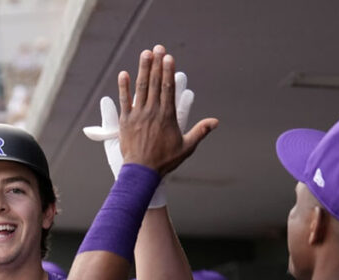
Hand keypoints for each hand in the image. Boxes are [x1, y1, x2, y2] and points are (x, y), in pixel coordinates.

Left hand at [116, 45, 216, 176]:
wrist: (142, 172)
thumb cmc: (165, 161)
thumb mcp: (187, 147)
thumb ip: (200, 131)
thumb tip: (215, 122)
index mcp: (167, 116)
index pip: (168, 88)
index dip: (168, 71)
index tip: (168, 57)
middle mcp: (152, 112)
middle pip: (154, 83)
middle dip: (156, 64)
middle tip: (158, 48)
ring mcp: (138, 115)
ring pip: (140, 88)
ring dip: (142, 69)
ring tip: (145, 54)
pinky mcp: (125, 121)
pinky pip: (124, 101)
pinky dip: (123, 87)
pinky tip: (123, 74)